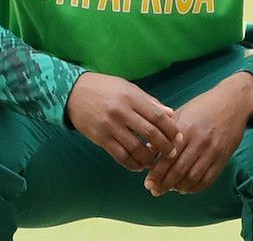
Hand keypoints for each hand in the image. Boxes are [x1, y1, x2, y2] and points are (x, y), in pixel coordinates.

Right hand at [66, 72, 182, 171]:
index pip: (158, 116)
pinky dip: (131, 164)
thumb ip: (150, 102)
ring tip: (155, 162)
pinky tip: (138, 165)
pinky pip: (120, 155)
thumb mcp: (129, 88)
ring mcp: (110, 126)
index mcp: (132, 98)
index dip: (171, 130)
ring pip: (136, 148)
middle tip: (171, 153)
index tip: (179, 138)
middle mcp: (122, 112)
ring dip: (149, 158)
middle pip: (150, 133)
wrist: (73, 92)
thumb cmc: (105, 88)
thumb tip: (171, 114)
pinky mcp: (100, 138)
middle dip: (164, 146)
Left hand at [144, 71, 252, 195]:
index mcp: (185, 129)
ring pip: (193, 177)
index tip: (148, 184)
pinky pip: (208, 179)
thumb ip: (165, 133)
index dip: (156, 174)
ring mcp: (213, 150)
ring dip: (180, 187)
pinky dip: (196, 187)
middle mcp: (199, 141)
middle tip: (156, 191)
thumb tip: (149, 151)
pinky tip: (187, 187)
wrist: (233, 101)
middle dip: (165, 185)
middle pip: (178, 171)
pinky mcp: (224, 157)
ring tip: (171, 188)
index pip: (167, 157)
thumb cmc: (204, 106)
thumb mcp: (182, 113)